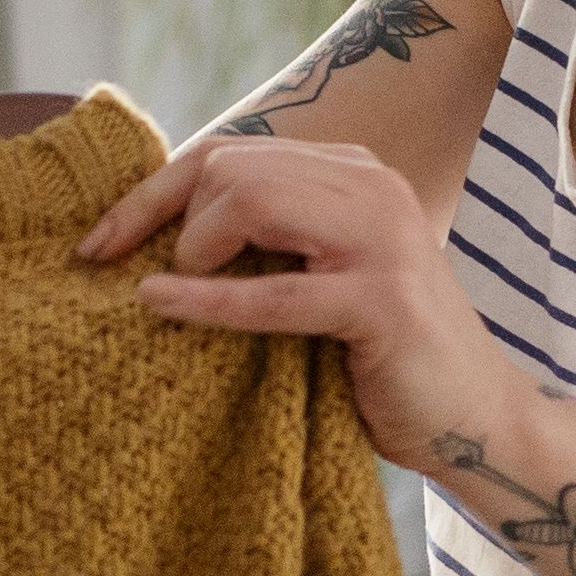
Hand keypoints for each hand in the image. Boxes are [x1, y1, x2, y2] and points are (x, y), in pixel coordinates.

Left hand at [75, 133, 525, 469]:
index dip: (152, 190)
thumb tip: (152, 234)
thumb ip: (266, 242)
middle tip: (134, 276)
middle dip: (162, 216)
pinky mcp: (382, 300)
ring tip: (171, 295)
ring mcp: (383, 238)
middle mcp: (373, 187)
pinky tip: (159, 305)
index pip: (232, 152)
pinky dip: (207, 300)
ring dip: (193, 250)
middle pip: (232, 166)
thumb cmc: (383, 360)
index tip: (96, 241)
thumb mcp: (320, 278)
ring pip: (252, 200)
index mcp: (354, 173)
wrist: (478, 422)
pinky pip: (274, 292)